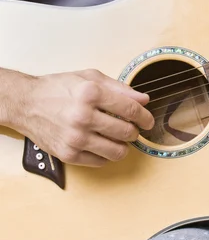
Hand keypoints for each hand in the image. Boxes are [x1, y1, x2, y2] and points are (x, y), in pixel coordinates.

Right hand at [22, 69, 153, 166]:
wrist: (27, 103)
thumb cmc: (58, 88)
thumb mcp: (90, 77)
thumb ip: (119, 88)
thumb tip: (143, 99)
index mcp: (91, 94)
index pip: (130, 109)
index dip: (145, 116)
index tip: (148, 120)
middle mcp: (83, 117)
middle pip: (126, 132)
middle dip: (135, 131)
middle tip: (133, 128)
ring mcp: (75, 138)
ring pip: (117, 151)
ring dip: (124, 145)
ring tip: (119, 138)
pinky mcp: (68, 154)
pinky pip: (100, 161)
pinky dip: (107, 154)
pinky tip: (102, 143)